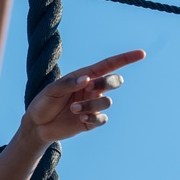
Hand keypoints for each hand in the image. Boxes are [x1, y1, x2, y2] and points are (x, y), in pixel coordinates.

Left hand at [24, 49, 144, 143]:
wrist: (37, 125)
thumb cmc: (43, 103)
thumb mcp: (51, 90)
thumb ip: (68, 83)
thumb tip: (87, 79)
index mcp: (84, 77)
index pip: (108, 66)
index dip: (125, 59)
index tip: (141, 54)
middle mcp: (92, 90)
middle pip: (114, 81)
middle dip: (108, 83)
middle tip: (90, 87)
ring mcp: (93, 105)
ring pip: (107, 102)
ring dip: (90, 105)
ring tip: (73, 108)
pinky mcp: (91, 121)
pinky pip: (102, 119)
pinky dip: (93, 118)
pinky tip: (81, 118)